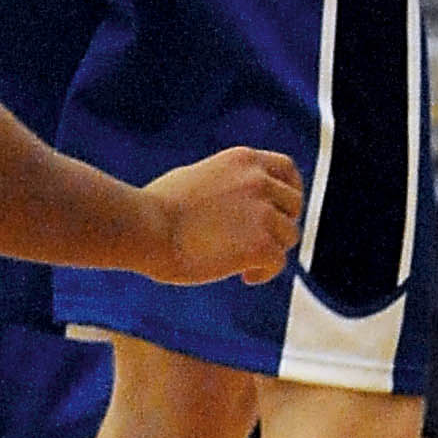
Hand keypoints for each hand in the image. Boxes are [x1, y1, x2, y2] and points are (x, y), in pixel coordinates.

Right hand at [133, 146, 303, 284]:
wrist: (144, 228)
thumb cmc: (154, 208)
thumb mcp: (196, 176)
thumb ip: (225, 183)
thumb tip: (234, 201)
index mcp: (243, 160)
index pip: (287, 169)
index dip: (289, 191)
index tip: (280, 210)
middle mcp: (259, 180)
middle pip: (293, 205)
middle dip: (281, 223)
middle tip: (262, 241)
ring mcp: (263, 212)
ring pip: (288, 235)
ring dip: (271, 250)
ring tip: (246, 264)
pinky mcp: (260, 244)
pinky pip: (277, 262)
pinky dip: (264, 272)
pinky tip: (245, 277)